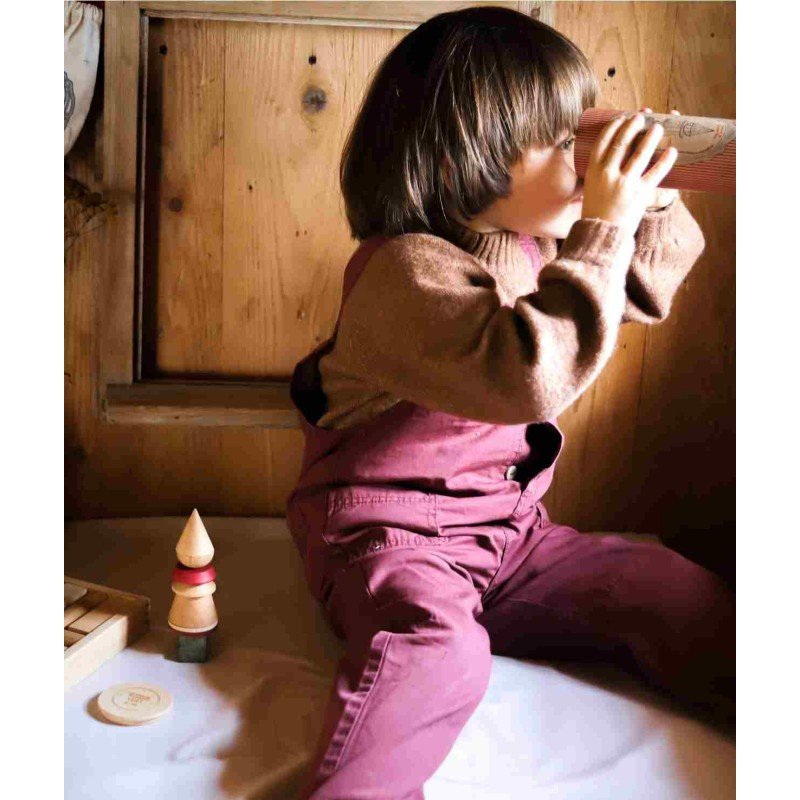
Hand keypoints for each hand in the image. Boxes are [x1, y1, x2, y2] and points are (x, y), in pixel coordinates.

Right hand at [581, 111, 677, 235]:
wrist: (601, 234)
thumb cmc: (595, 211)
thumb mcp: (590, 188)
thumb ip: (598, 172)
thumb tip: (607, 155)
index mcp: (593, 171)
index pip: (604, 141)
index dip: (614, 126)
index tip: (622, 117)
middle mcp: (608, 174)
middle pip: (622, 142)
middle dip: (633, 125)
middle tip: (642, 117)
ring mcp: (625, 184)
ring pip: (640, 153)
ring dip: (651, 137)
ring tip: (658, 127)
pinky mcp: (640, 194)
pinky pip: (656, 173)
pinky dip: (666, 161)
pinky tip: (672, 151)